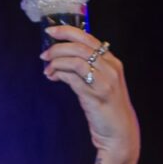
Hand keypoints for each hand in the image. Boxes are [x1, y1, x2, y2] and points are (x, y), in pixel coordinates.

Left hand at [42, 25, 139, 163]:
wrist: (119, 132)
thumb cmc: (106, 107)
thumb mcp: (100, 82)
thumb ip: (87, 68)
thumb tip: (61, 56)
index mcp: (112, 61)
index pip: (88, 38)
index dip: (67, 31)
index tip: (50, 30)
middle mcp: (111, 68)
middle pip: (80, 47)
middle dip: (57, 48)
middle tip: (43, 55)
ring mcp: (105, 82)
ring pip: (76, 61)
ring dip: (56, 62)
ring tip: (48, 70)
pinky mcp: (96, 96)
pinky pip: (73, 79)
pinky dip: (60, 75)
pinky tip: (53, 77)